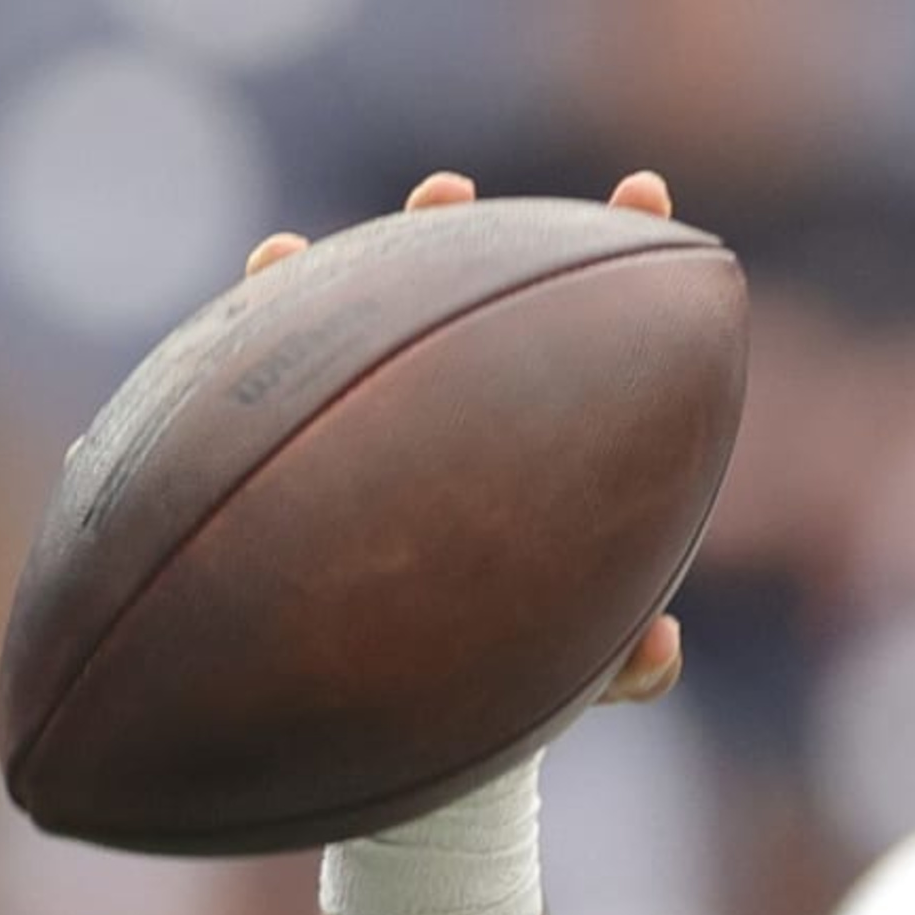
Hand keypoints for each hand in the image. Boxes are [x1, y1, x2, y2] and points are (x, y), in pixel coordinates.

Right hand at [247, 168, 687, 708]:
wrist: (407, 721)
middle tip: (448, 192)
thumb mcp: (576, 678)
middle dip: (455, 234)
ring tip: (307, 240)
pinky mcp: (292, 457)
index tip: (646, 194)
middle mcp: (457, 413)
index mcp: (538, 440)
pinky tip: (260, 280)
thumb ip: (627, 670)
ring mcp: (373, 426)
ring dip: (347, 269)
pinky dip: (254, 339)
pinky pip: (263, 394)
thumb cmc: (511, 679)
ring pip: (355, 326)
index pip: (581, 329)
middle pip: (458, 298)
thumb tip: (660, 647)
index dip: (618, 251)